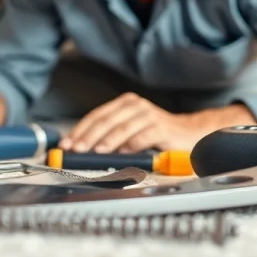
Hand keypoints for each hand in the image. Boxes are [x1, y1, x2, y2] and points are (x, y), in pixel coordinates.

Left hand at [59, 92, 256, 152]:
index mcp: (124, 103)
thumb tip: (83, 148)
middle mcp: (136, 105)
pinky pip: (143, 136)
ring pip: (122, 127)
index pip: (97, 115)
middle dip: (88, 136)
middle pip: (106, 120)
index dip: (80, 130)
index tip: (67, 144)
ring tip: (95, 151)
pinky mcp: (162, 127)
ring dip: (107, 141)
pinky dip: (130, 145)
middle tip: (76, 149)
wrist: (189, 134)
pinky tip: (121, 153)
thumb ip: (109, 135)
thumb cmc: (156, 133)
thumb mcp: (130, 130)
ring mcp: (149, 115)